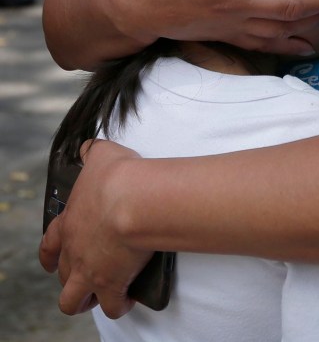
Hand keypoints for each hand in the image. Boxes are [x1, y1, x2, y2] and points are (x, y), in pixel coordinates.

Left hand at [39, 140, 149, 317]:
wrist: (135, 201)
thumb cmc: (119, 177)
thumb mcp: (102, 155)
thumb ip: (93, 153)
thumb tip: (89, 148)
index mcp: (69, 224)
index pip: (49, 245)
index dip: (50, 256)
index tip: (52, 262)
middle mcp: (74, 252)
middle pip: (62, 276)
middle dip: (73, 279)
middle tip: (89, 276)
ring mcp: (89, 272)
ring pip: (72, 302)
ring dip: (85, 301)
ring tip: (101, 296)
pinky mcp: (111, 285)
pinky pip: (111, 306)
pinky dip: (119, 305)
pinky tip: (127, 298)